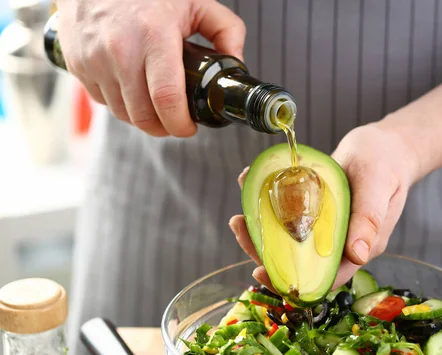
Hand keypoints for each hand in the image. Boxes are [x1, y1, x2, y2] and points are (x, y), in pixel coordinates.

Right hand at [56, 0, 245, 136]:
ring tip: (156, 107)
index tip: (189, 128)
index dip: (180, 124)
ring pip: (122, 113)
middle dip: (164, 128)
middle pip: (143, 115)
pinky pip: (102, 101)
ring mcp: (94, 59)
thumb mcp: (195, 2)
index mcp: (153, 36)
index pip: (166, 98)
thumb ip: (226, 30)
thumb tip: (237, 64)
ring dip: (142, 119)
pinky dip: (120, 104)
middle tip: (176, 122)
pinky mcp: (78, 65)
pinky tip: (133, 90)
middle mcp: (120, 50)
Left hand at [228, 123, 419, 291]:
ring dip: (261, 231)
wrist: (386, 146)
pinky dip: (268, 207)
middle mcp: (338, 243)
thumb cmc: (386, 163)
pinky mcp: (315, 212)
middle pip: (298, 261)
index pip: (322, 277)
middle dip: (265, 252)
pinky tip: (252, 186)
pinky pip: (289, 217)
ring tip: (240, 213)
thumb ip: (369, 219)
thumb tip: (358, 256)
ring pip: (289, 242)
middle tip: (240, 226)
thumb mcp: (377, 186)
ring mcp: (325, 229)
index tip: (260, 270)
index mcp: (358, 247)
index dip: (290, 280)